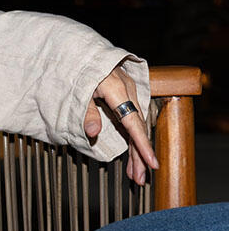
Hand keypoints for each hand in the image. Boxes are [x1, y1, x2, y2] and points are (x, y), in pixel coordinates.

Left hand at [84, 64, 158, 184]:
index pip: (132, 122)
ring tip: (136, 176)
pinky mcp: (125, 98)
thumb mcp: (78, 88)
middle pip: (136, 129)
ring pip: (135, 128)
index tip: (151, 164)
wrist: (82, 50)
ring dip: (136, 152)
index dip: (142, 144)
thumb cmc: (78, 68)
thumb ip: (85, 111)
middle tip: (139, 180)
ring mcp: (128, 95)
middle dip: (139, 156)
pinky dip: (133, 140)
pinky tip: (133, 157)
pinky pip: (131, 122)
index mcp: (116, 89)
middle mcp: (128, 92)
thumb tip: (93, 133)